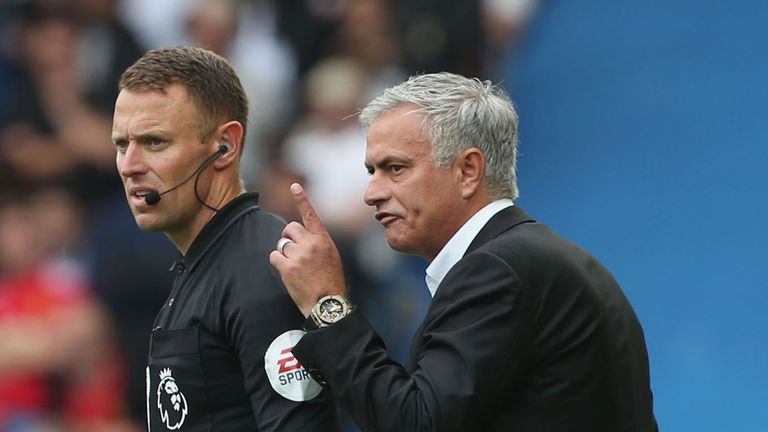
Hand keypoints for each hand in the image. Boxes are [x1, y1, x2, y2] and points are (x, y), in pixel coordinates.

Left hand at [269, 183, 346, 316]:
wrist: (327, 303)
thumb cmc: (331, 281)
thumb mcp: (331, 256)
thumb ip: (318, 243)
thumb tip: (302, 237)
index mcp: (323, 239)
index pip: (310, 215)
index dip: (301, 199)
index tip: (293, 186)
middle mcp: (311, 243)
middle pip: (290, 228)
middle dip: (288, 237)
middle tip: (293, 251)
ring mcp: (299, 255)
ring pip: (282, 243)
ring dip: (284, 252)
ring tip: (295, 267)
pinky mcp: (287, 267)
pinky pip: (274, 256)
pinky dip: (278, 263)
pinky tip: (288, 272)